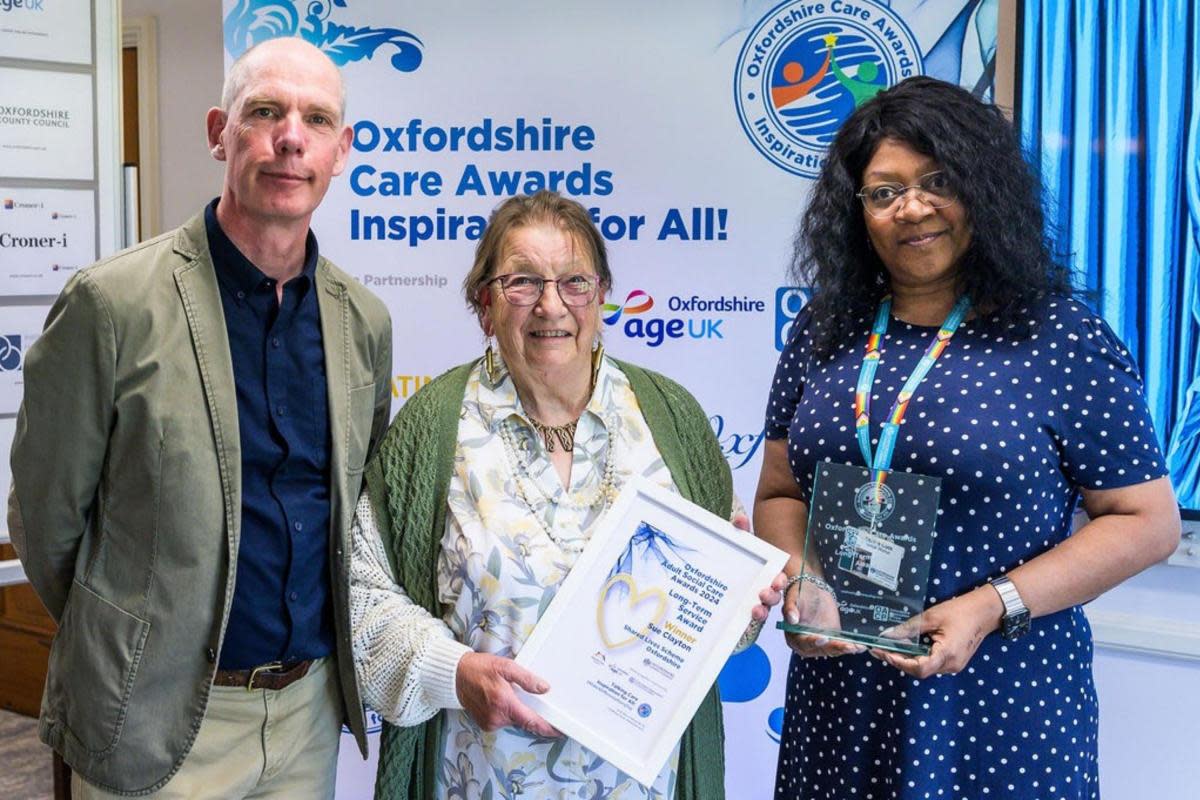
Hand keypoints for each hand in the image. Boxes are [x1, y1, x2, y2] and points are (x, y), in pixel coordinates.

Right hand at [455, 652, 559, 736]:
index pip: (531, 721)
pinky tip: (500, 699)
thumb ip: (526, 679)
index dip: (547, 728)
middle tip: (527, 696)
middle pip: (523, 721)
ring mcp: (490, 723)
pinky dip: (506, 712)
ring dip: (516, 710)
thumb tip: (544, 688)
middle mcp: (497, 717)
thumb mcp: (505, 666)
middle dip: (529, 712)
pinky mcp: (485, 724)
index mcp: (504, 703)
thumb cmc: (479, 668)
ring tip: (508, 693)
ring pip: (513, 720)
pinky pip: (503, 720)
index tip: (559, 731)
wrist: (455, 676)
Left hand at [731, 515, 786, 622]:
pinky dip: (745, 620)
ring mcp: (752, 601)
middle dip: (771, 596)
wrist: (724, 567)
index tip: (777, 580)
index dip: (779, 581)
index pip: (777, 578)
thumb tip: (740, 520)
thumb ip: (741, 531)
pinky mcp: (739, 611)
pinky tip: (742, 620)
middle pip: (772, 596)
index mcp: (768, 572)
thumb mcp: (740, 542)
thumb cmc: (740, 554)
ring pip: (762, 610)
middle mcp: (763, 588)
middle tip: (764, 593)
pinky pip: (745, 618)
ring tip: (755, 610)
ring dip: (761, 612)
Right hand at [783, 579, 863, 657]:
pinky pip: (840, 645)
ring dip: (844, 648)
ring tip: (855, 647)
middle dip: (834, 647)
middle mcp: (806, 644)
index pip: (804, 642)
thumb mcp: (793, 599)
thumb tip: (792, 618)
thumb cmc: (800, 593)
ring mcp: (820, 643)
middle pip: (820, 649)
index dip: (813, 641)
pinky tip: (859, 646)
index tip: (823, 638)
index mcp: (793, 636)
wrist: (813, 590)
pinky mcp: (832, 639)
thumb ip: (791, 609)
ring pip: (832, 649)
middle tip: (846, 646)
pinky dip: (849, 646)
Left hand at [870, 586, 1001, 677]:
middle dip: (899, 661)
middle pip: (920, 670)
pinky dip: (919, 658)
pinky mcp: (955, 662)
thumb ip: (909, 628)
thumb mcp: (931, 617)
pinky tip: (908, 648)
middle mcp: (951, 665)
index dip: (898, 662)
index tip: (882, 653)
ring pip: (926, 668)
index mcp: (947, 654)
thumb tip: (887, 635)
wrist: (985, 611)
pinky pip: (933, 664)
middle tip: (880, 650)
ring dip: (908, 660)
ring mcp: (954, 665)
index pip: (918, 668)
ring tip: (890, 648)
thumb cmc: (960, 611)